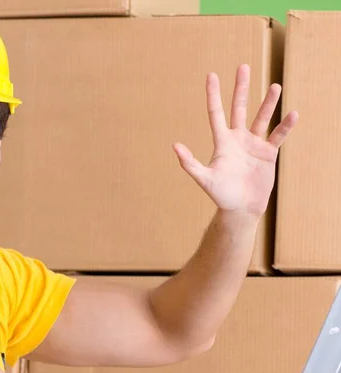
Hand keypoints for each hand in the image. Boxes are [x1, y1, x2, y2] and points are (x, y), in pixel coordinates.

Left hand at [173, 64, 298, 217]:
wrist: (240, 208)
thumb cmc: (220, 195)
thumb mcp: (204, 178)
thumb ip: (190, 163)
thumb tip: (175, 146)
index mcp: (221, 142)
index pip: (216, 113)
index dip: (213, 94)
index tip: (212, 75)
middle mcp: (237, 139)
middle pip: (238, 108)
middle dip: (240, 89)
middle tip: (243, 67)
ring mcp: (253, 144)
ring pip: (261, 118)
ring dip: (268, 103)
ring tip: (276, 86)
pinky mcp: (267, 153)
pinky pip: (278, 136)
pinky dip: (285, 126)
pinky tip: (293, 114)